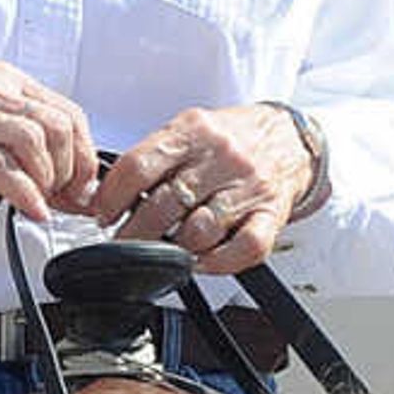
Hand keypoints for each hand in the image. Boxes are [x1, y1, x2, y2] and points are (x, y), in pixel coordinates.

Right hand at [0, 63, 99, 217]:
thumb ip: (27, 153)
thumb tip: (74, 187)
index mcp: (2, 83)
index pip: (68, 111)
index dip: (84, 154)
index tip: (81, 187)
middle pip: (57, 125)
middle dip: (71, 170)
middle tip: (64, 199)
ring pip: (33, 140)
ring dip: (48, 179)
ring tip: (42, 200)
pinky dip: (24, 193)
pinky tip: (31, 209)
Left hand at [90, 103, 310, 274]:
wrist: (290, 138)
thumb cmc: (232, 139)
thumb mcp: (189, 130)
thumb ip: (155, 157)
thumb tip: (110, 193)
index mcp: (193, 131)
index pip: (139, 167)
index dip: (112, 197)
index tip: (103, 214)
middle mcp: (221, 157)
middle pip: (163, 205)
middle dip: (134, 233)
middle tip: (125, 241)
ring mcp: (249, 186)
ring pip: (199, 230)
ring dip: (175, 248)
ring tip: (164, 249)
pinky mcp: (273, 214)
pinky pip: (244, 247)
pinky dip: (218, 262)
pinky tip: (201, 261)